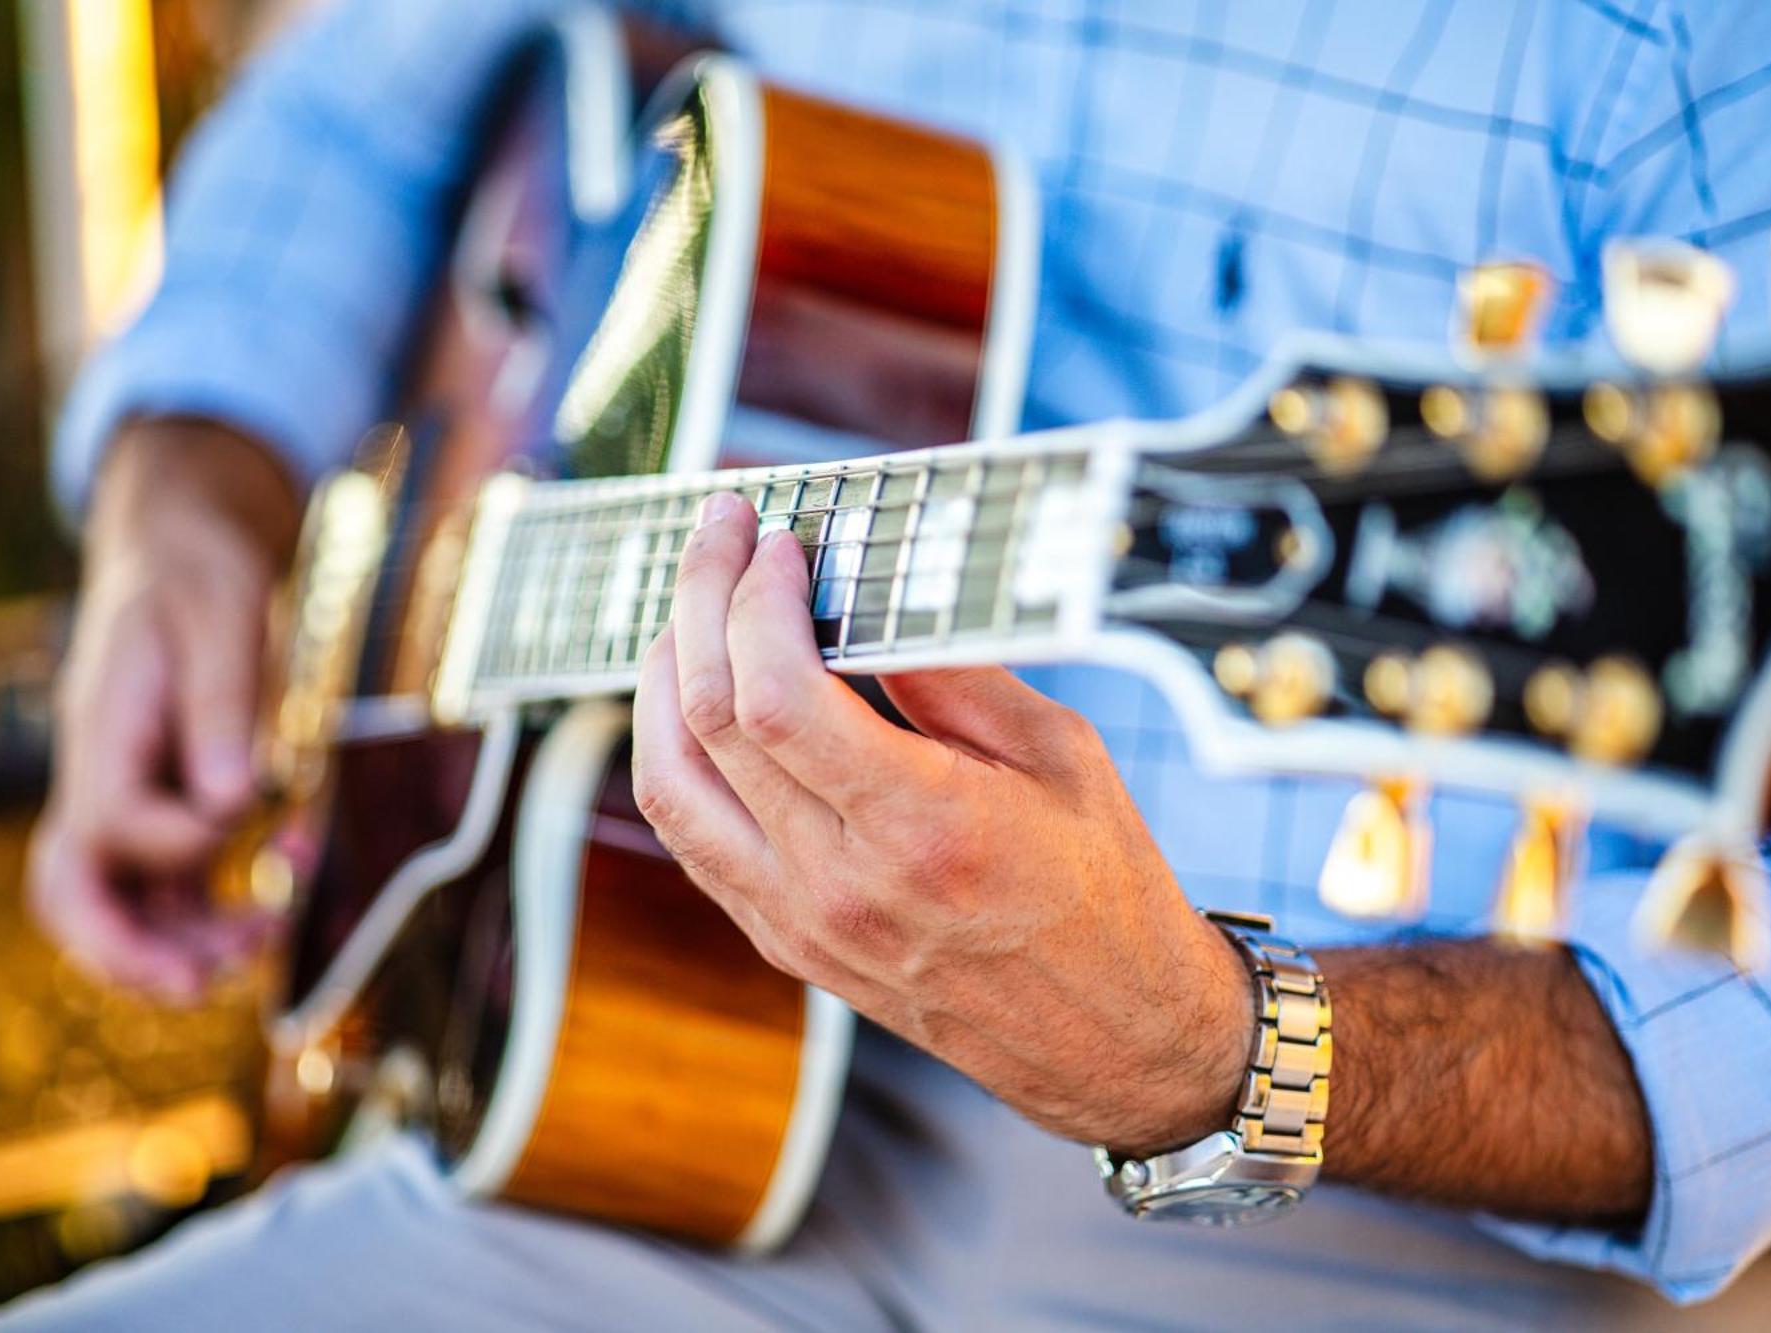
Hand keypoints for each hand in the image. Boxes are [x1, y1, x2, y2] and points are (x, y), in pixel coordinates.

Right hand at [29, 419, 300, 1001]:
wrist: (184, 543)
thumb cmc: (202, 571)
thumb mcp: (224, 614)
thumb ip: (224, 705)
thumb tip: (236, 801)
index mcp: (102, 726)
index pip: (109, 819)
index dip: (176, 836)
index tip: (251, 807)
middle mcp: (101, 772)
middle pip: (71, 887)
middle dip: (123, 949)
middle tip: (193, 986)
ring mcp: (130, 794)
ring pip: (125, 899)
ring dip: (182, 941)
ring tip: (256, 950)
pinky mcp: (169, 802)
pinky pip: (173, 881)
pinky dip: (215, 908)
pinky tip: (280, 901)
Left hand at [631, 493, 1253, 1151]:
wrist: (1110, 1038)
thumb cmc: (1105, 892)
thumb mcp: (1060, 753)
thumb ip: (954, 671)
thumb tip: (866, 584)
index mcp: (923, 829)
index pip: (777, 697)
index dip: (754, 601)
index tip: (778, 542)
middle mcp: (842, 884)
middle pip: (709, 721)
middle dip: (699, 603)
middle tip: (720, 538)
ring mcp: (799, 922)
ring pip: (668, 783)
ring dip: (660, 680)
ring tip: (689, 611)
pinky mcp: (783, 942)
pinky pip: (690, 837)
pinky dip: (674, 753)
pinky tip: (696, 701)